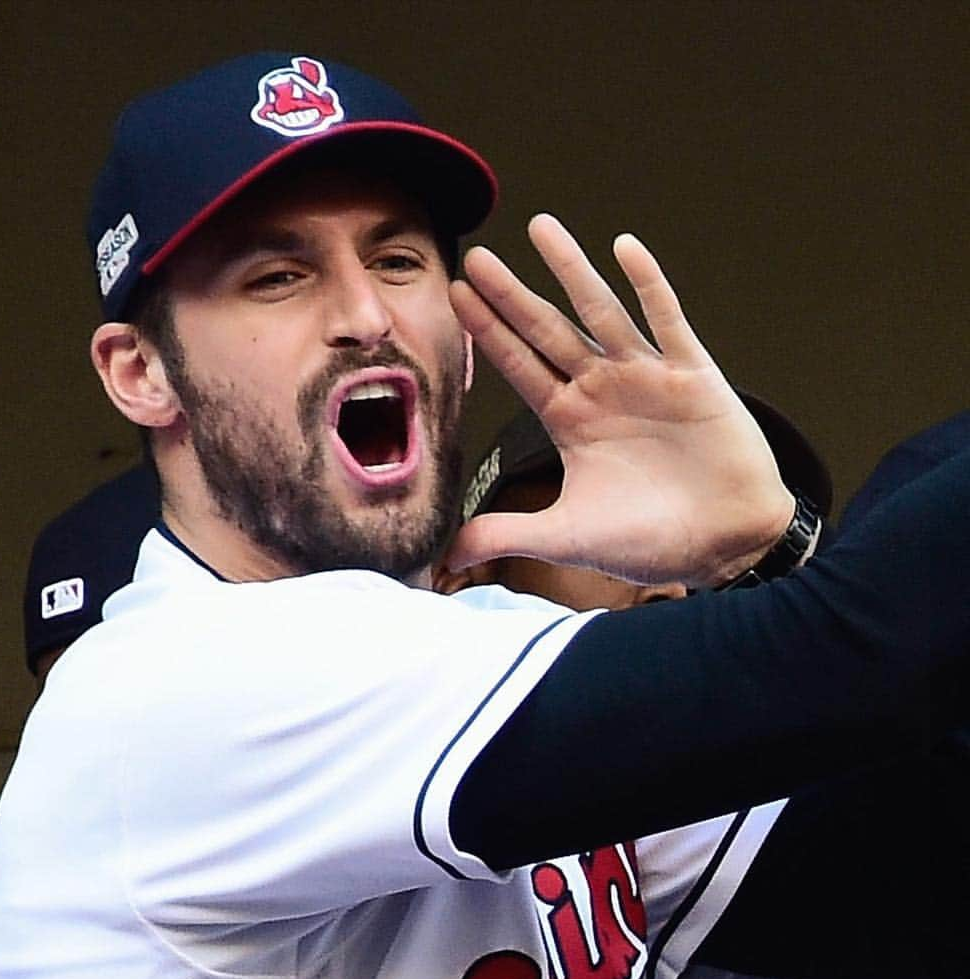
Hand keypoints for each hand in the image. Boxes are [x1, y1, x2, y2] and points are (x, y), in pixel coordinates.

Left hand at [445, 216, 794, 586]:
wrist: (726, 546)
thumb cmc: (651, 542)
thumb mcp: (568, 538)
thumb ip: (507, 535)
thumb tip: (446, 559)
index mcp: (571, 422)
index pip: (519, 367)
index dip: (488, 333)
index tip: (455, 296)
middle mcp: (603, 391)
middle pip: (547, 331)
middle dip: (511, 295)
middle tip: (474, 257)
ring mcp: (646, 377)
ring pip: (601, 312)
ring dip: (572, 270)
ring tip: (540, 227)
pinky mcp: (692, 375)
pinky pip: (667, 321)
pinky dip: (649, 285)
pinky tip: (625, 248)